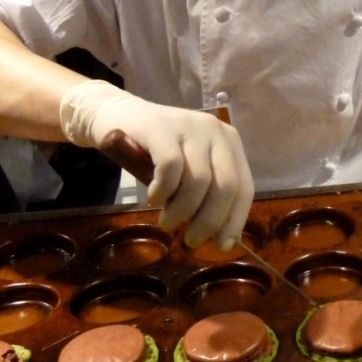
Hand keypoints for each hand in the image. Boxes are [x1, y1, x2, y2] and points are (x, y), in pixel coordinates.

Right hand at [60, 80, 253, 250]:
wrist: (117, 116)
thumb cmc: (157, 151)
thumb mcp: (189, 170)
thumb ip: (207, 194)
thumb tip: (223, 237)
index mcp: (230, 142)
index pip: (244, 187)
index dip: (235, 220)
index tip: (222, 245)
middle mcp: (215, 130)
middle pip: (225, 187)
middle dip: (209, 221)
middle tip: (191, 240)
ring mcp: (188, 126)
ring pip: (198, 181)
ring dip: (181, 212)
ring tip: (167, 221)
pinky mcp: (160, 127)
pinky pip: (170, 168)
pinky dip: (163, 191)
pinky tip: (153, 198)